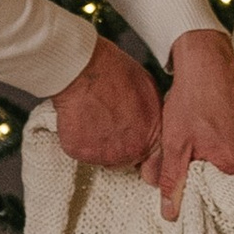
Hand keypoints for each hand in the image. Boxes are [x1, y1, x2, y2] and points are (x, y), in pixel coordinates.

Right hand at [51, 32, 163, 169]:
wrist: (84, 72)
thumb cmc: (115, 74)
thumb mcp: (149, 92)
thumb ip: (152, 116)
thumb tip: (150, 122)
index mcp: (152, 137)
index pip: (155, 162)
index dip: (144, 153)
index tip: (137, 147)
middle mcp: (131, 151)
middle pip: (127, 159)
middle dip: (120, 146)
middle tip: (110, 124)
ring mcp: (105, 155)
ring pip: (102, 156)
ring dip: (99, 143)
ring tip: (95, 117)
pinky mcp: (81, 153)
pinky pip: (81, 151)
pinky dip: (79, 139)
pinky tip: (81, 119)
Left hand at [151, 27, 233, 219]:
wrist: (208, 61)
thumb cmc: (192, 100)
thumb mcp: (176, 143)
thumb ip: (174, 181)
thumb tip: (171, 215)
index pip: (223, 201)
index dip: (204, 200)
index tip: (189, 195)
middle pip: (232, 184)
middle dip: (212, 182)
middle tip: (190, 170)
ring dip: (220, 164)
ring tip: (199, 150)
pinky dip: (228, 148)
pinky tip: (210, 136)